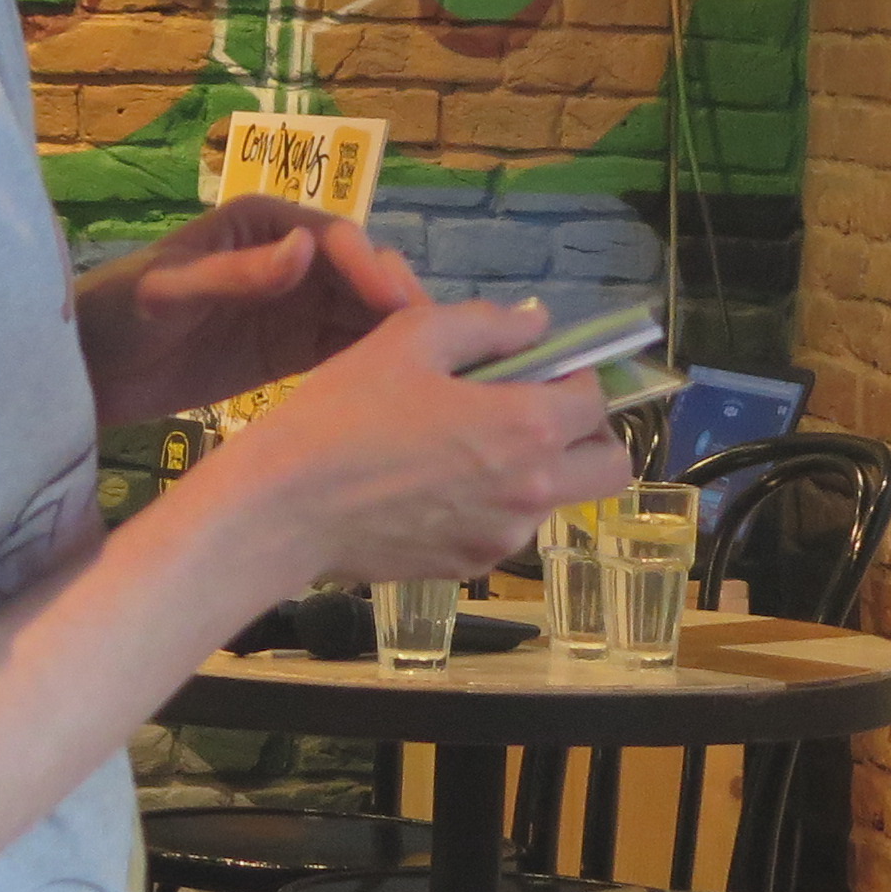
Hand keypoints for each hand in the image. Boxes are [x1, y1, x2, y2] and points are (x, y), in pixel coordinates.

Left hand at [74, 196, 424, 426]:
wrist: (89, 371)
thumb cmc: (117, 314)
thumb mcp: (168, 292)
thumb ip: (235, 274)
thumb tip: (306, 249)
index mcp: (263, 224)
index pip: (334, 238)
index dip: (370, 268)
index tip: (399, 306)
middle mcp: (290, 258)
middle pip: (362, 274)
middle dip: (398, 302)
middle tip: (433, 345)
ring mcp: (295, 306)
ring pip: (364, 313)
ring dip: (396, 335)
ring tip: (430, 373)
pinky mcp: (294, 352)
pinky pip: (346, 352)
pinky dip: (374, 364)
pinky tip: (397, 392)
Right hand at [182, 299, 634, 584]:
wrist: (283, 509)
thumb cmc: (343, 414)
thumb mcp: (410, 337)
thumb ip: (488, 324)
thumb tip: (536, 325)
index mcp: (527, 427)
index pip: (595, 400)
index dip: (571, 376)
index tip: (535, 369)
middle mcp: (532, 491)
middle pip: (607, 467)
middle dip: (585, 434)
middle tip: (529, 412)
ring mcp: (503, 538)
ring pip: (555, 499)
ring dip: (532, 469)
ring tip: (461, 446)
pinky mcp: (469, 568)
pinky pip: (504, 529)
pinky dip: (488, 504)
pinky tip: (430, 483)